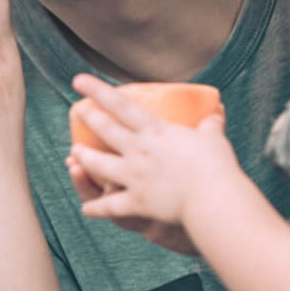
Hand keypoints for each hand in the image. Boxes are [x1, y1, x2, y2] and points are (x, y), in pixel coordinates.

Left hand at [68, 73, 241, 249]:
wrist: (214, 199)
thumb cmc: (217, 166)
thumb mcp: (214, 138)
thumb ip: (211, 124)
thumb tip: (216, 109)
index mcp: (155, 132)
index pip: (121, 105)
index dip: (97, 91)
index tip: (78, 80)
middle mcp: (138, 150)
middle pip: (106, 130)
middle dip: (89, 118)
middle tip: (77, 111)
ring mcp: (133, 176)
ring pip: (99, 165)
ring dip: (84, 159)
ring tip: (73, 154)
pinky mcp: (136, 201)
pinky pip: (110, 206)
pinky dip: (97, 208)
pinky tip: (86, 210)